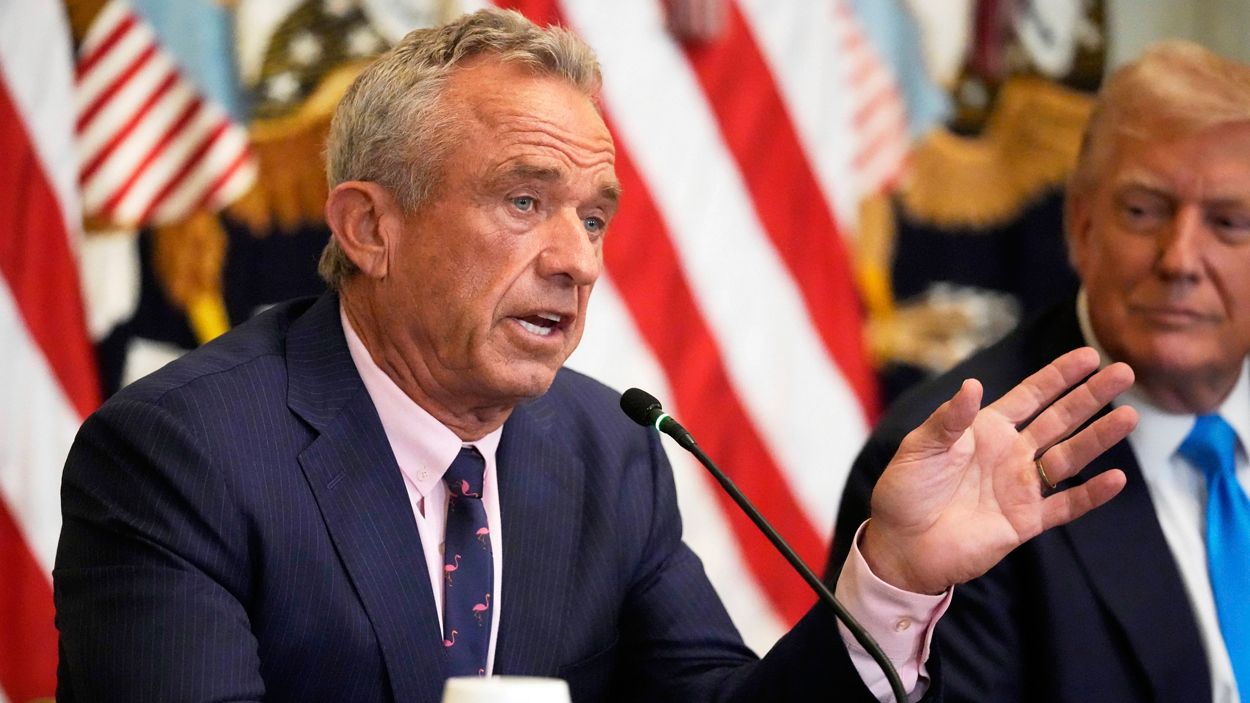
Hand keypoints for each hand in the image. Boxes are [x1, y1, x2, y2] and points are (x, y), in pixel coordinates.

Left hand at [860, 347, 1137, 594]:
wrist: (901, 545)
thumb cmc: (905, 492)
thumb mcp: (920, 448)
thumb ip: (950, 419)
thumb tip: (974, 384)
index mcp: (985, 430)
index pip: (1031, 396)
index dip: (1059, 376)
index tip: (1089, 355)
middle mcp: (1010, 454)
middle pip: (1060, 419)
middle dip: (1090, 396)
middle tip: (1125, 372)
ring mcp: (1021, 487)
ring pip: (1070, 457)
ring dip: (1099, 437)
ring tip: (1128, 417)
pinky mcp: (1026, 521)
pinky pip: (1065, 505)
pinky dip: (1090, 494)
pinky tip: (1115, 478)